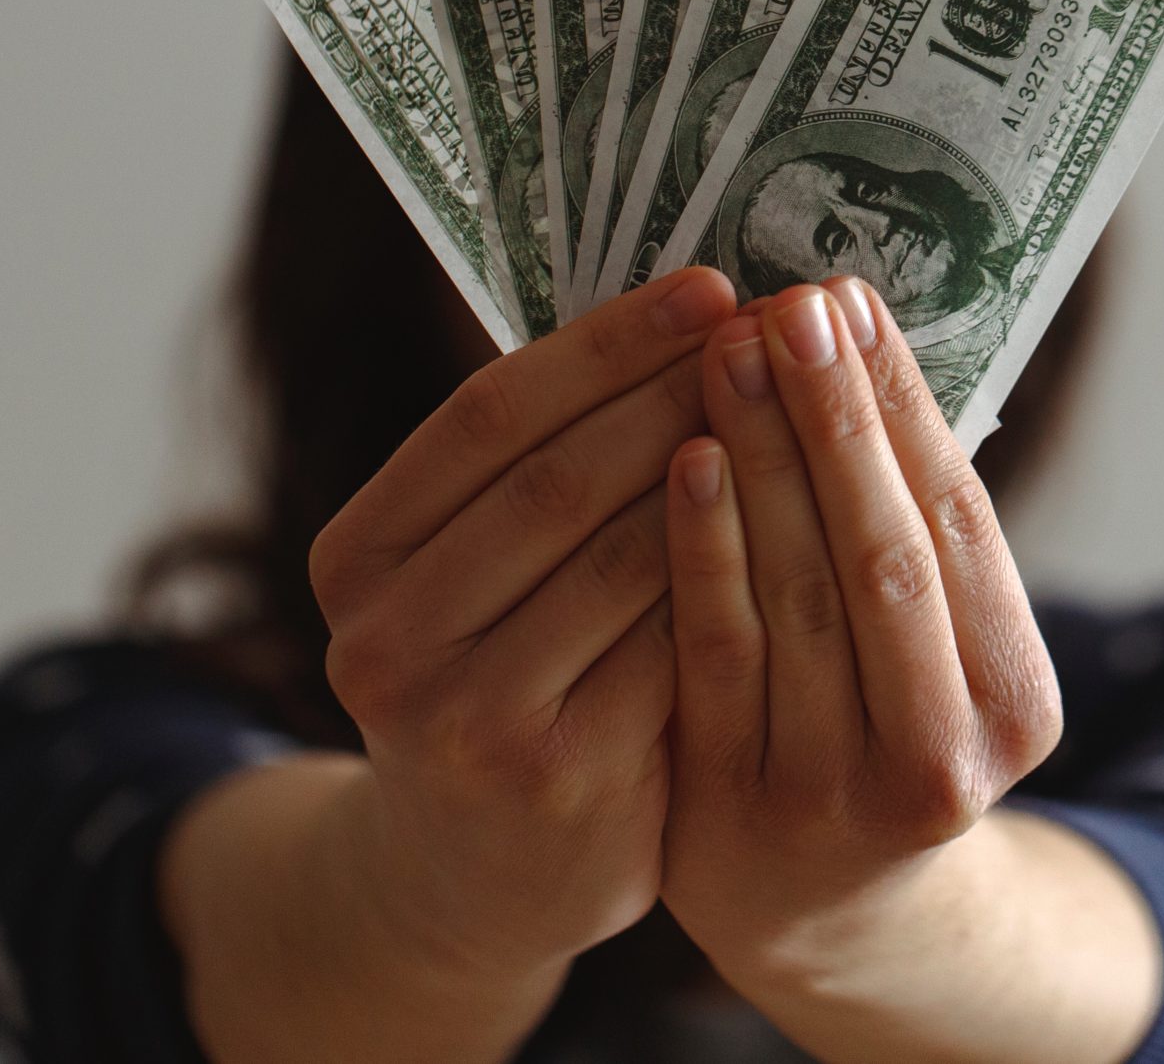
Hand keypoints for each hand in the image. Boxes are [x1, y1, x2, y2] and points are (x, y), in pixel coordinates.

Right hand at [305, 265, 739, 978]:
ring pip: (621, 559)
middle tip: (782, 333)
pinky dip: (734, 575)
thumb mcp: (468, 577)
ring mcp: (462, 716)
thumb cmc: (500, 679)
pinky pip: (668, 647)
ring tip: (806, 409)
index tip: (709, 285)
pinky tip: (802, 521)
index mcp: (357, 557)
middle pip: (554, 480)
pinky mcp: (553, 777)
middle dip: (678, 393)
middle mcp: (385, 637)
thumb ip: (536, 470)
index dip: (605, 343)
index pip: (487, 416)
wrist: (472, 878)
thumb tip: (679, 311)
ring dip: (725, 474)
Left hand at [657, 278, 1064, 988]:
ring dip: (763, 458)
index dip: (902, 405)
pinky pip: (712, 653)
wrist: (824, 911)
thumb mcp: (936, 651)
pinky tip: (682, 456)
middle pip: (885, 553)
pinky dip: (700, 550)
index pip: (958, 521)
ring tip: (730, 348)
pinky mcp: (730, 808)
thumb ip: (905, 524)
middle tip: (791, 304)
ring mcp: (831, 789)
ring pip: (799, 594)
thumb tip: (854, 333)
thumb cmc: (878, 727)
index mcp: (1013, 700)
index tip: (851, 302)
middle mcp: (939, 754)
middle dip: (836, 416)